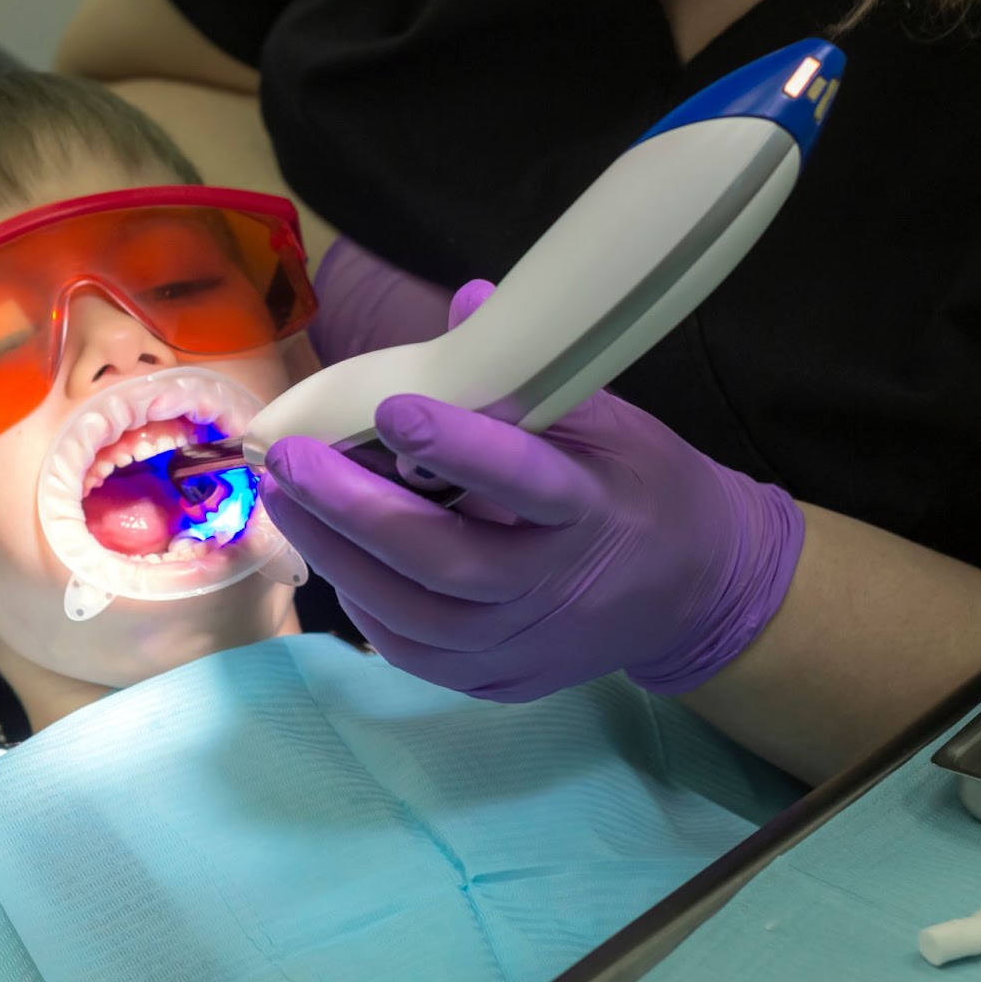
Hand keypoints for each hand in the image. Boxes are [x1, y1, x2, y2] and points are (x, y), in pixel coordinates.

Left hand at [261, 284, 804, 700]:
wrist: (694, 594)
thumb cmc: (638, 488)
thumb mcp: (609, 420)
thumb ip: (530, 375)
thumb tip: (467, 300)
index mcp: (594, 509)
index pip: (523, 480)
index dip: (459, 447)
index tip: (392, 410)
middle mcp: (555, 588)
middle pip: (441, 559)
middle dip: (353, 509)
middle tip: (289, 460)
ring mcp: (523, 645)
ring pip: (412, 614)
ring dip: (337, 555)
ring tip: (286, 499)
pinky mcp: (495, 680)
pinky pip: (410, 651)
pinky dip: (362, 603)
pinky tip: (331, 554)